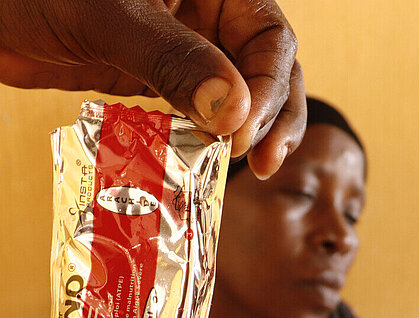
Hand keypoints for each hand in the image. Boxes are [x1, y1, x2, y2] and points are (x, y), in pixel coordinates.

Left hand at [0, 0, 305, 176]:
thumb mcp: (111, 17)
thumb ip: (172, 59)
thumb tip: (232, 112)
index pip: (268, 36)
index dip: (266, 88)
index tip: (241, 133)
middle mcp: (205, 14)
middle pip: (268, 67)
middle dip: (273, 115)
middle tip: (263, 161)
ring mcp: (184, 49)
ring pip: (239, 93)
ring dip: (251, 131)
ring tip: (253, 167)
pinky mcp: (158, 78)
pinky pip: (198, 111)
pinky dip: (207, 139)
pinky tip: (207, 163)